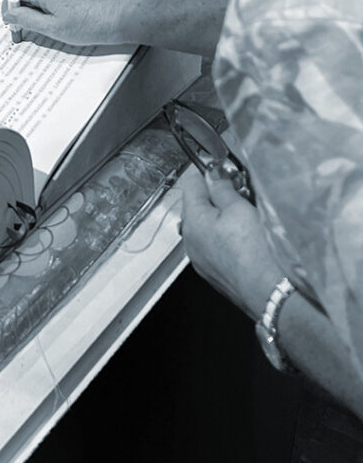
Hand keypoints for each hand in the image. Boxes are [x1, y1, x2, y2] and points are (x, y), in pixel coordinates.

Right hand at [1, 0, 123, 45]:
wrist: (117, 18)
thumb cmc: (90, 23)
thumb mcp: (53, 28)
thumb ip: (27, 20)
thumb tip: (9, 15)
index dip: (7, 7)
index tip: (12, 23)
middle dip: (18, 11)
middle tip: (22, 31)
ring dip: (30, 12)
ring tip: (38, 30)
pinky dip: (41, 10)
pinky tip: (50, 24)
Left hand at [179, 167, 282, 318]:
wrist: (272, 296)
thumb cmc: (256, 251)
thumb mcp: (240, 209)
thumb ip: (222, 188)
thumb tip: (213, 173)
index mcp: (192, 220)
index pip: (191, 183)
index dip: (207, 171)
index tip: (223, 167)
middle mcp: (189, 240)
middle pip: (197, 205)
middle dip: (215, 195)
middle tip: (241, 191)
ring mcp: (200, 259)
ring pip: (206, 226)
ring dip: (221, 216)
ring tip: (247, 214)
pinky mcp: (214, 273)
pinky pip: (214, 244)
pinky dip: (225, 236)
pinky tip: (245, 237)